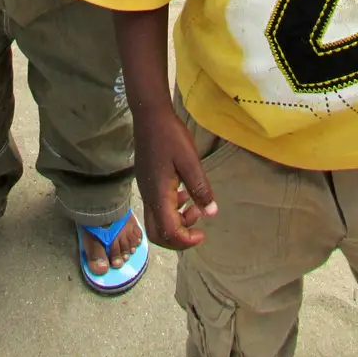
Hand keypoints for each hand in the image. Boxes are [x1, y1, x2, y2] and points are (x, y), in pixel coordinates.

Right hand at [133, 109, 216, 250]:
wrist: (150, 115)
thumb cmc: (171, 136)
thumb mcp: (190, 161)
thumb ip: (200, 188)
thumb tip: (211, 213)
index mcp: (159, 194)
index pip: (169, 231)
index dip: (186, 240)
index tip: (203, 233)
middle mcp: (149, 196)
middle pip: (157, 233)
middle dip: (178, 239)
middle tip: (197, 230)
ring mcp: (146, 189)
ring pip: (156, 221)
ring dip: (176, 223)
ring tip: (195, 209)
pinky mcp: (147, 182)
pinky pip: (157, 207)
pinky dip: (172, 210)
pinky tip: (185, 195)